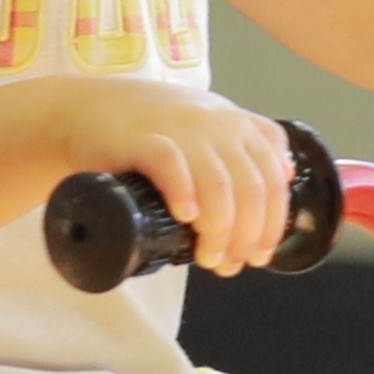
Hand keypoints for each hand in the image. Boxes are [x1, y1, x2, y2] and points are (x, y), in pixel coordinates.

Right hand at [47, 78, 290, 274]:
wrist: (87, 109)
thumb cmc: (149, 127)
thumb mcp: (207, 123)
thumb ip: (246, 142)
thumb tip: (286, 172)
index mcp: (237, 126)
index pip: (273, 180)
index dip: (273, 223)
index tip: (259, 254)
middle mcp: (216, 124)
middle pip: (251, 189)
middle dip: (246, 236)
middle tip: (229, 264)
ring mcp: (180, 130)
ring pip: (219, 185)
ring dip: (219, 230)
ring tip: (208, 257)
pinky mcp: (142, 139)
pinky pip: (172, 165)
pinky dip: (184, 193)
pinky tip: (185, 217)